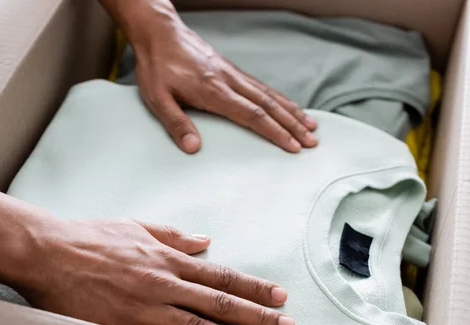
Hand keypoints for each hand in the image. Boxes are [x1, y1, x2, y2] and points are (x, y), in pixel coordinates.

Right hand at [19, 218, 294, 324]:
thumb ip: (174, 235)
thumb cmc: (91, 237)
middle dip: (257, 316)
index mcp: (168, 259)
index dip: (253, 287)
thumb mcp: (137, 226)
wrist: (48, 251)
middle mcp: (163, 283)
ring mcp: (143, 308)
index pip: (221, 276)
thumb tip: (206, 241)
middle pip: (219, 304)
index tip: (280, 296)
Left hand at [108, 1, 317, 153]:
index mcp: (213, 90)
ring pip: (269, 94)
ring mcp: (233, 73)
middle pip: (269, 105)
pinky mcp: (232, 69)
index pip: (252, 115)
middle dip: (293, 125)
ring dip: (292, 111)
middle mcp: (229, 81)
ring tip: (311, 126)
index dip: (274, 132)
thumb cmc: (156, 66)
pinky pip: (262, 86)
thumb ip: (176, 123)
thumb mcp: (157, 98)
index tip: (292, 146)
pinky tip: (289, 106)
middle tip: (312, 141)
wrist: (160, 32)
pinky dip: (280, 98)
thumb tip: (194, 148)